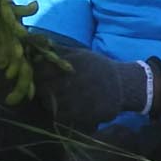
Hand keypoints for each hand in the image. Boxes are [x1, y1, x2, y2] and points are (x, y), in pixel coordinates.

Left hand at [27, 29, 159, 135]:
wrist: (123, 84)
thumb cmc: (98, 68)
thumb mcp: (81, 54)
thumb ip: (60, 51)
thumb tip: (36, 45)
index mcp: (72, 64)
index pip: (41, 70)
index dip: (36, 74)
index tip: (36, 76)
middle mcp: (75, 80)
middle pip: (43, 87)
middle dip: (40, 88)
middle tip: (42, 89)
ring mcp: (80, 98)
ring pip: (50, 103)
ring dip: (48, 101)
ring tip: (53, 98)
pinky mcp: (84, 112)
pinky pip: (62, 115)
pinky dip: (58, 112)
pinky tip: (63, 107)